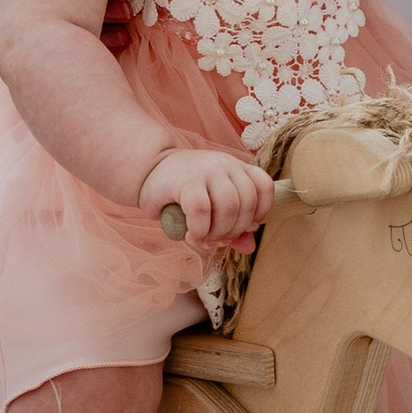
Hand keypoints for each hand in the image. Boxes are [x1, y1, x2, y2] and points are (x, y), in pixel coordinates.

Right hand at [138, 143, 275, 252]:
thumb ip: (231, 225)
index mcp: (236, 168)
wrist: (147, 170)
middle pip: (247, 203)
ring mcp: (207, 170)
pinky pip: (202, 209)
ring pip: (229, 206)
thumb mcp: (211, 207)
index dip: (260, 211)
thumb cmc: (180, 191)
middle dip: (234, 230)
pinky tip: (192, 235)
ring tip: (204, 239)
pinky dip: (200, 230)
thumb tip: (249, 247)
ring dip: (218, 232)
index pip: (264, 186)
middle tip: (217, 239)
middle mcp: (225, 165)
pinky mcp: (186, 180)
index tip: (244, 226)